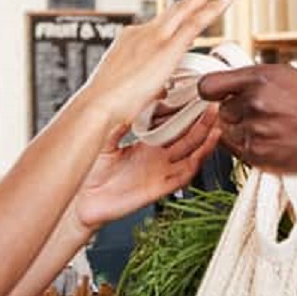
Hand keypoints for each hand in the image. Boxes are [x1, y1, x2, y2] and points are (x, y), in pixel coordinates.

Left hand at [72, 107, 221, 231]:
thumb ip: (121, 118)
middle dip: (201, 120)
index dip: (183, 112)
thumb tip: (135, 97)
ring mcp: (159, 172)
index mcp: (144, 145)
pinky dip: (199, 159)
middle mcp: (155, 158)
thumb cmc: (87, 172)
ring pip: (190, 153)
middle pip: (186, 137)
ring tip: (216, 119)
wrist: (80, 200)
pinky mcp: (160, 187)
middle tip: (212, 102)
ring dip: (205, 137)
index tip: (192, 95)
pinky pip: (185, 173)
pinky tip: (207, 144)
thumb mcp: (102, 136)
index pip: (171, 125)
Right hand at [79, 0, 231, 128]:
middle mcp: (140, 33)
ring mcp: (154, 37)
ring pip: (185, 10)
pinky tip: (225, 1)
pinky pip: (195, 22)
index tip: (188, 25)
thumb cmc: (106, 107)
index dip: (175, 26)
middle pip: (172, 11)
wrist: (98, 105)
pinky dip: (211, 9)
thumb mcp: (127, 90)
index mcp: (128, 42)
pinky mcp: (167, 46)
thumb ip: (148, 86)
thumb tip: (161, 88)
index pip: (157, 30)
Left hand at [197, 64, 296, 171]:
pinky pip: (237, 150)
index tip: (218, 96)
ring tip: (269, 128)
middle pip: (220, 111)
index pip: (208, 86)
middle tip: (261, 114)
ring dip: (242, 131)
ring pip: (227, 132)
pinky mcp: (258, 154)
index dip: (212, 92)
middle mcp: (254, 103)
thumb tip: (220, 85)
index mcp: (258, 79)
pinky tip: (271, 140)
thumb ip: (249, 79)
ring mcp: (255, 131)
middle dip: (235, 113)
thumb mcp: (283, 75)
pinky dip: (249, 146)